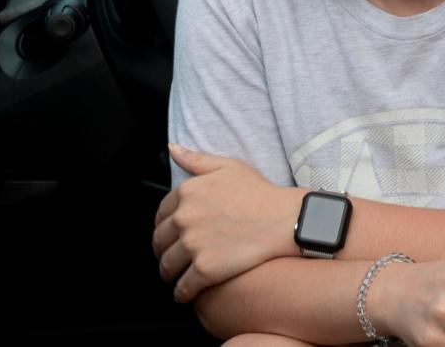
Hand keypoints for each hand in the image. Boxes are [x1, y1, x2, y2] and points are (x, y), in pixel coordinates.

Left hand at [152, 144, 302, 302]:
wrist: (284, 220)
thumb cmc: (260, 193)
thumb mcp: (229, 167)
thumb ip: (196, 160)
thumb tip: (172, 150)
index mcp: (186, 192)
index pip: (160, 215)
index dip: (165, 227)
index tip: (172, 235)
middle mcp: (184, 218)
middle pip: (159, 242)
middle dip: (164, 251)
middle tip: (174, 257)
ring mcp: (193, 244)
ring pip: (167, 266)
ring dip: (170, 273)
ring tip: (179, 276)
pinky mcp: (204, 269)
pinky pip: (182, 288)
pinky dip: (182, 293)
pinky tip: (187, 293)